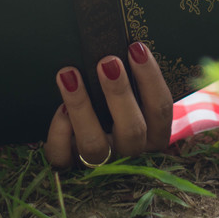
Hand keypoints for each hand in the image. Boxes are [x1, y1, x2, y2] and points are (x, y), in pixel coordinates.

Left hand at [43, 42, 173, 168]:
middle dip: (119, 93)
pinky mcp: (69, 170)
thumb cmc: (112, 115)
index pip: (160, 109)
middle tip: (107, 61)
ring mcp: (101, 167)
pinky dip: (60, 132)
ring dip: (81, 106)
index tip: (136, 47)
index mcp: (153, 136)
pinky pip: (63, 157)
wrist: (84, 159)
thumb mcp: (130, 104)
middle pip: (132, 129)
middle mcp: (131, 154)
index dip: (150, 78)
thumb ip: (131, 85)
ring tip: (69, 74)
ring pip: (94, 144)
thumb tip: (118, 49)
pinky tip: (59, 109)